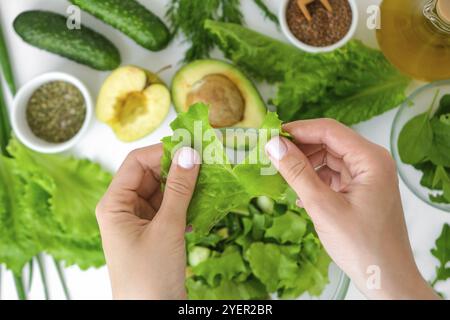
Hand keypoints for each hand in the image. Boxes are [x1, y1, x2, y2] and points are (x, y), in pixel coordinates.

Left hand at [96, 145, 199, 299]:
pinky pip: (169, 208)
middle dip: (177, 169)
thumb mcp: (167, 228)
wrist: (152, 315)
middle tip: (207, 163)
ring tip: (210, 183)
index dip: (162, 152)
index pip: (136, 162)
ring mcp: (139, 221)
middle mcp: (123, 208)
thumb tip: (190, 154)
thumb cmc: (149, 277)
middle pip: (150, 175)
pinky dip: (186, 205)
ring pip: (163, 191)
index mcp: (114, 204)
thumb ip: (179, 189)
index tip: (192, 148)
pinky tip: (203, 205)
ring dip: (185, 187)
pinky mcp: (153, 232)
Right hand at [265, 119, 437, 299]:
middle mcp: (372, 161)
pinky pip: (333, 175)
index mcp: (371, 159)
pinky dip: (314, 180)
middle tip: (271, 156)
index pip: (329, 130)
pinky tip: (299, 193)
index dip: (298, 130)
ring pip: (329, 158)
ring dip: (305, 165)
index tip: (270, 135)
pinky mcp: (361, 190)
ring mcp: (367, 176)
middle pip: (329, 142)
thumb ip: (297, 172)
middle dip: (300, 148)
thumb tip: (274, 145)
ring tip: (282, 175)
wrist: (386, 278)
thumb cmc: (361, 245)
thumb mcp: (323, 206)